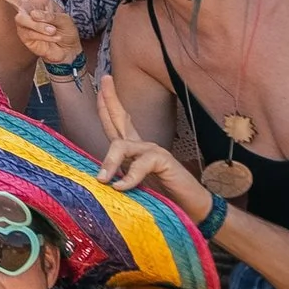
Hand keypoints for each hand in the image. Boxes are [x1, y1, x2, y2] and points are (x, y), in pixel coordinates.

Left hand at [94, 74, 213, 222]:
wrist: (190, 209)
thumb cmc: (161, 198)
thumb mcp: (132, 188)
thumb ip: (118, 178)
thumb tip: (98, 179)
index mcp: (134, 150)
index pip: (117, 124)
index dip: (107, 106)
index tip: (100, 86)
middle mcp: (142, 146)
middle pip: (121, 118)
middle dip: (110, 99)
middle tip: (105, 79)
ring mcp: (153, 151)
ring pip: (123, 146)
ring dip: (110, 161)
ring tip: (102, 179)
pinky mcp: (162, 161)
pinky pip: (141, 165)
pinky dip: (130, 177)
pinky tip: (122, 186)